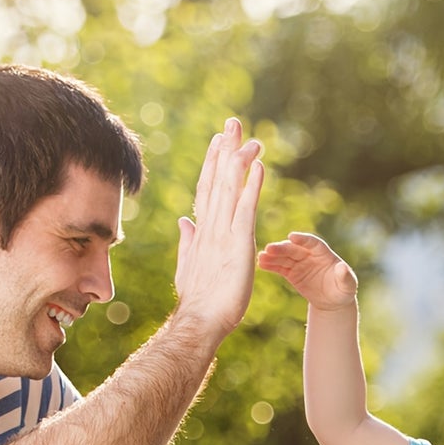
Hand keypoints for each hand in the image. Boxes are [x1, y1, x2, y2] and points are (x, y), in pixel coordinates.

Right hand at [171, 118, 264, 340]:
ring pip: (230, 189)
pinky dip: (252, 186)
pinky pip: (246, 209)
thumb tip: (184, 221)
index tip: (218, 140)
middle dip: (225, 150)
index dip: (212, 163)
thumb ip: (188, 240)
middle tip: (233, 122)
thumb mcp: (189, 265)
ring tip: (250, 137)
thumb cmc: (197, 301)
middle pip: (217, 181)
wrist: (199, 322)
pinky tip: (259, 166)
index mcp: (202, 232)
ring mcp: (223, 235)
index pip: (206, 190)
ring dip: (240, 160)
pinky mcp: (238, 245)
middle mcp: (210, 228)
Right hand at [257, 232, 357, 310]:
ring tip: (261, 257)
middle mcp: (310, 255)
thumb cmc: (343, 291)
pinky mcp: (291, 273)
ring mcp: (299, 263)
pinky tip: (261, 264)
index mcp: (324, 254)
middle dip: (282, 248)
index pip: (312, 243)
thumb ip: (346, 276)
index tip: (291, 236)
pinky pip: (280, 267)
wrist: (332, 302)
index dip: (302, 239)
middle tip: (269, 248)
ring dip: (273, 256)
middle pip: (294, 249)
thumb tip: (343, 267)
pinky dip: (271, 265)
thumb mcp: (348, 286)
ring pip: (284, 257)